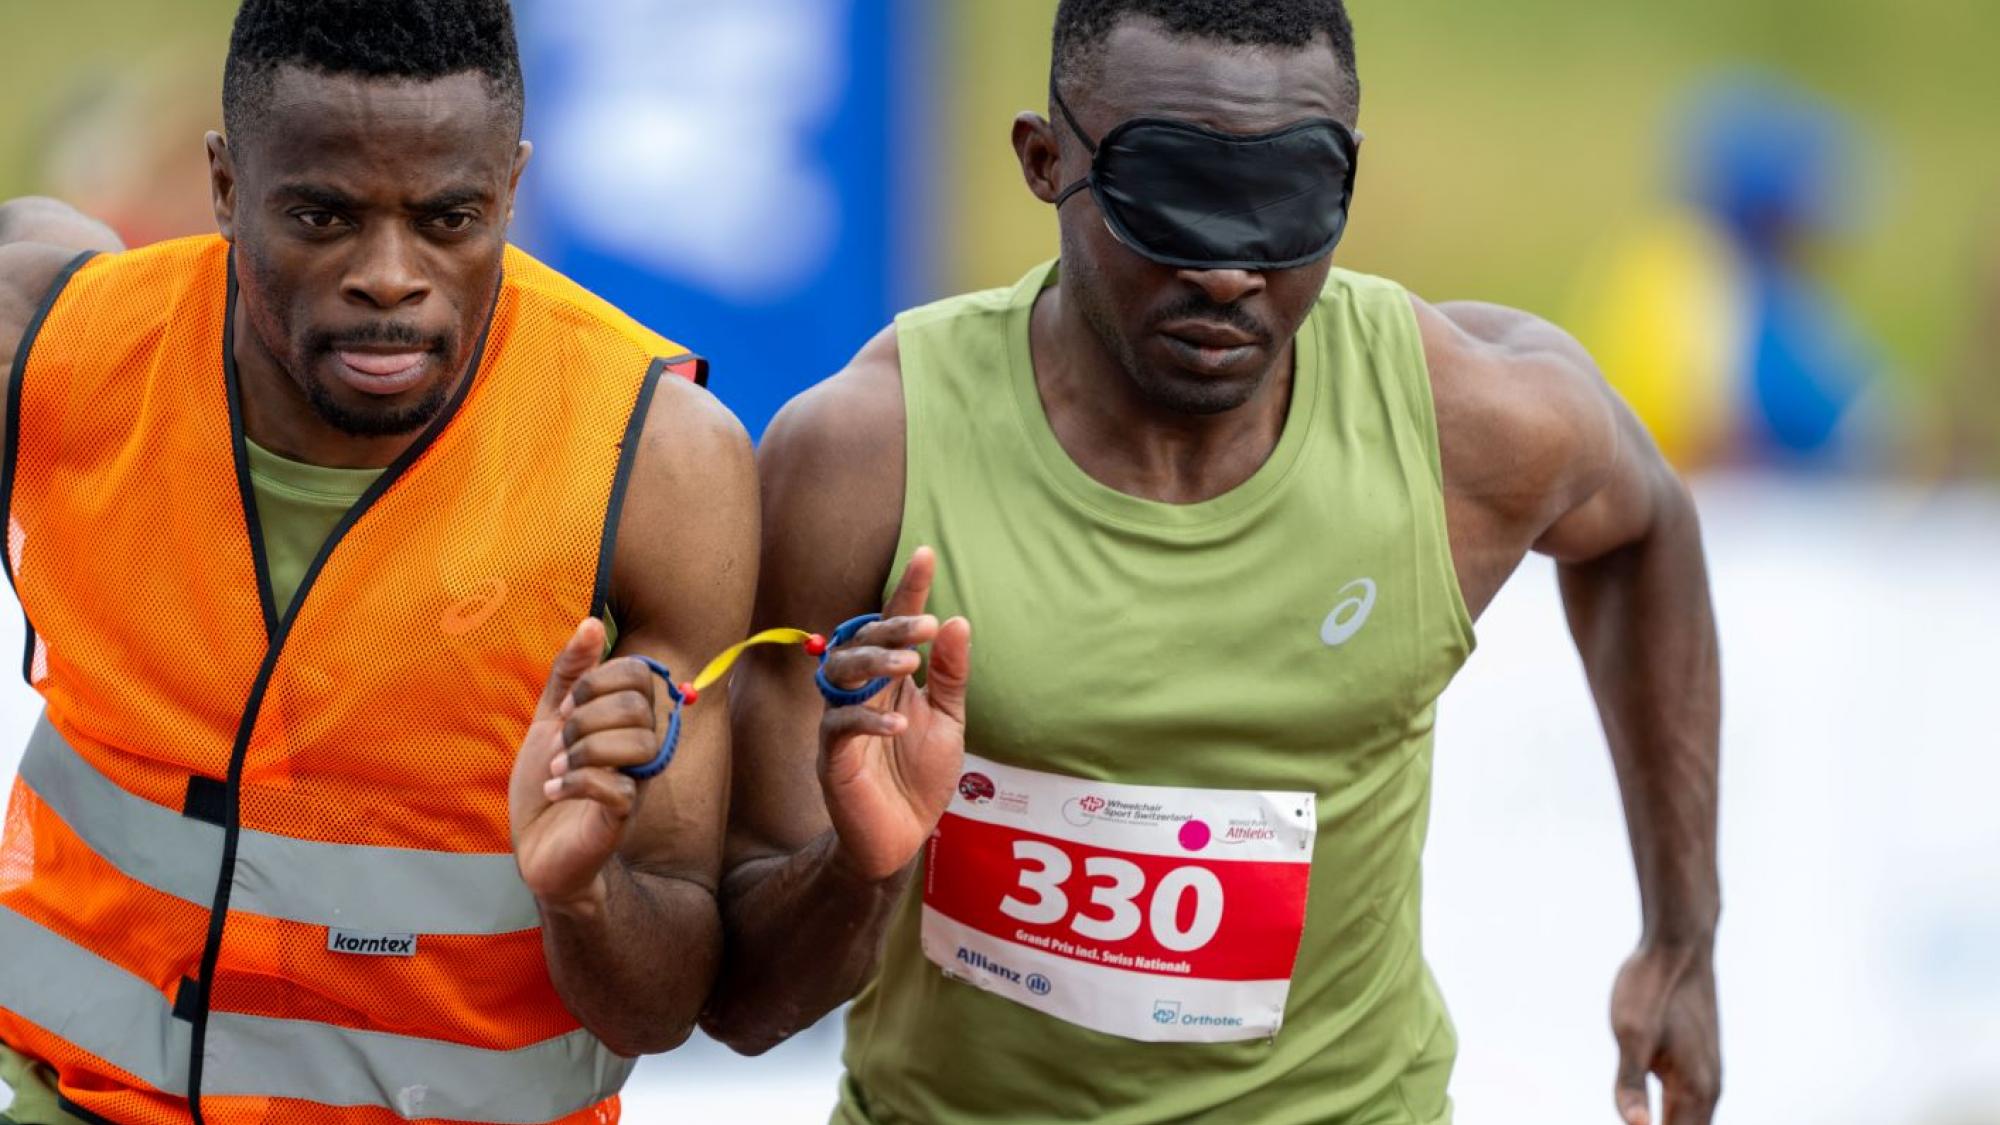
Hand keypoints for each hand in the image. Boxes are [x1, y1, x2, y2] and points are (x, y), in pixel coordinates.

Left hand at [509, 619, 667, 910]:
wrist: (537, 846)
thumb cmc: (549, 781)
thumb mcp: (549, 719)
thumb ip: (571, 674)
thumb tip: (592, 622)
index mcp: (626, 719)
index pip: (639, 674)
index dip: (598, 681)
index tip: (566, 707)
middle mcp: (640, 747)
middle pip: (639, 707)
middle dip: (587, 717)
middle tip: (560, 740)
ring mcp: (635, 782)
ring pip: (640, 744)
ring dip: (586, 750)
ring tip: (559, 769)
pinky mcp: (622, 818)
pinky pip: (620, 790)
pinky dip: (579, 784)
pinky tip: (556, 790)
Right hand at [816, 547, 971, 883]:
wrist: (902, 839)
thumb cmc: (920, 776)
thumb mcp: (948, 720)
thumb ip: (951, 675)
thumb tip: (958, 621)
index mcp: (890, 679)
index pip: (894, 625)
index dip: (909, 590)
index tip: (926, 553)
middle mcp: (861, 692)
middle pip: (863, 641)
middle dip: (892, 627)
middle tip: (927, 626)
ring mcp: (841, 722)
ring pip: (841, 674)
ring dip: (874, 664)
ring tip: (908, 666)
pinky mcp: (832, 757)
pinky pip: (840, 727)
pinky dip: (869, 720)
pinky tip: (900, 722)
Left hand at [1611, 941, 1720, 1124]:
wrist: (1678, 946)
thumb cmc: (1651, 988)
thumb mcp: (1630, 1034)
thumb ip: (1630, 1085)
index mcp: (1695, 1090)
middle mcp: (1708, 1089)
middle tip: (1633, 1124)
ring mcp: (1706, 1075)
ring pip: (1690, 1122)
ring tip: (1639, 1122)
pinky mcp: (1696, 1061)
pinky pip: (1688, 1106)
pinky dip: (1672, 1120)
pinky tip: (1652, 1118)